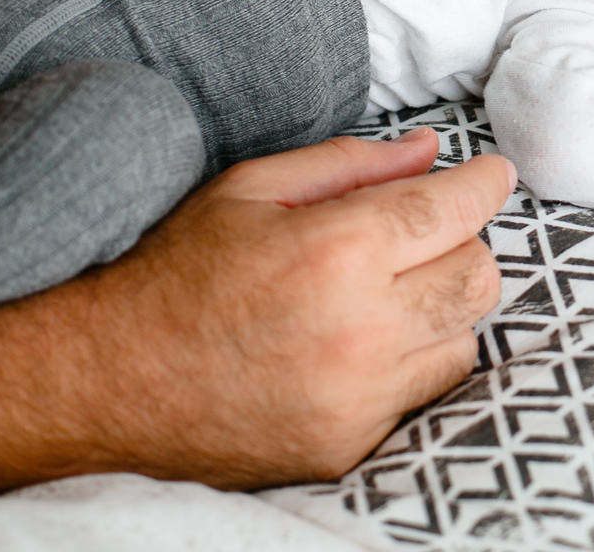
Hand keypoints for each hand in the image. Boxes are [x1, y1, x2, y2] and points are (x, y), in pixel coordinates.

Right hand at [0, 131, 515, 544]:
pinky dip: (410, 360)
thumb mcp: (250, 188)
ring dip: (441, 305)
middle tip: (423, 232)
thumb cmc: (174, 273)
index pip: (455, 209)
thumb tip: (430, 150)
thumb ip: (350, 164)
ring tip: (384, 290)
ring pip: (463, 335)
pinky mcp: (349, 443)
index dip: (484, 184)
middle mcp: (359, 328)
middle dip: (462, 242)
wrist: (103, 385)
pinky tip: (358, 342)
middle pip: (479, 274)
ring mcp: (358, 396)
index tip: (490, 175)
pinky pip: (422, 391)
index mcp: (335, 250)